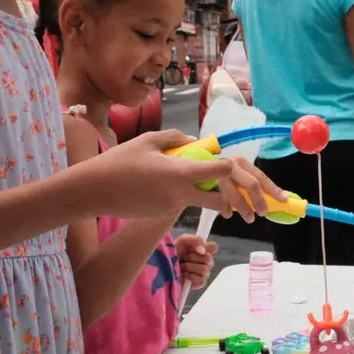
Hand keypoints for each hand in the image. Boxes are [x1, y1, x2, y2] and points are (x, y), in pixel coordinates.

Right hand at [79, 130, 285, 220]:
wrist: (92, 192)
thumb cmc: (118, 162)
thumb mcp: (148, 141)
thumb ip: (175, 139)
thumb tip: (194, 141)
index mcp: (181, 171)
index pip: (222, 169)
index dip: (235, 168)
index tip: (244, 167)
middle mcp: (181, 192)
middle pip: (223, 198)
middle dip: (244, 202)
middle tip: (261, 208)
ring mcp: (172, 206)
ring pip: (207, 204)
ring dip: (224, 204)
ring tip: (242, 209)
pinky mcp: (163, 214)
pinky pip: (186, 204)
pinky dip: (195, 200)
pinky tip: (196, 195)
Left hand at [175, 234, 216, 289]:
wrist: (162, 267)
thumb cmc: (172, 254)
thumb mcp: (181, 242)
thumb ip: (193, 240)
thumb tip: (203, 249)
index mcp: (202, 250)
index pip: (214, 247)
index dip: (207, 247)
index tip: (198, 249)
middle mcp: (205, 261)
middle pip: (209, 258)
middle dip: (193, 258)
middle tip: (184, 258)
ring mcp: (203, 272)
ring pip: (205, 269)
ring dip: (190, 267)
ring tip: (182, 267)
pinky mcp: (200, 283)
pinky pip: (202, 279)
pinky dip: (191, 277)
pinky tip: (184, 275)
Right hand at [213, 156, 285, 222]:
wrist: (193, 169)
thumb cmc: (219, 174)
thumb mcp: (236, 175)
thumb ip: (250, 184)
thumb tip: (274, 198)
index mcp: (241, 162)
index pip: (261, 177)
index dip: (274, 189)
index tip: (284, 200)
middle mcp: (231, 165)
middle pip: (251, 184)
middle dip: (259, 200)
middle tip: (263, 213)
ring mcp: (218, 174)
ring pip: (236, 196)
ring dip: (244, 209)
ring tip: (249, 218)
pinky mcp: (206, 184)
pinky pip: (220, 201)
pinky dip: (226, 210)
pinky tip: (228, 214)